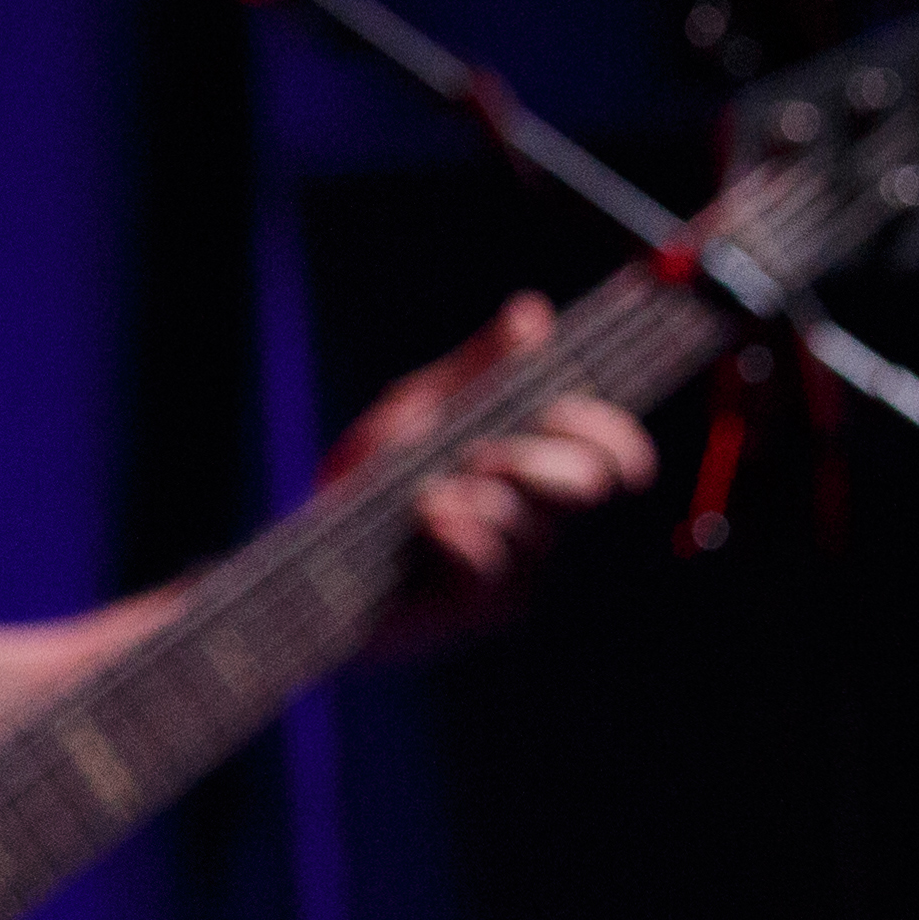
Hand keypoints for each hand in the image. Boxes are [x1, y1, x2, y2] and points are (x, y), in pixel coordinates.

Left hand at [328, 291, 660, 657]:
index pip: (609, 453)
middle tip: (483, 454)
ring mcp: (518, 570)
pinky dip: (456, 532)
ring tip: (427, 494)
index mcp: (533, 470)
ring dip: (477, 496)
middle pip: (587, 485)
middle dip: (538, 459)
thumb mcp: (420, 410)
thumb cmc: (370, 480)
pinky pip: (492, 564)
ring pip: (534, 523)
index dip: (609, 431)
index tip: (565, 411)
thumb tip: (532, 311)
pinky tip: (425, 521)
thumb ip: (479, 370)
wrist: (309, 550)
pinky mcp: (482, 608)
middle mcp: (540, 522)